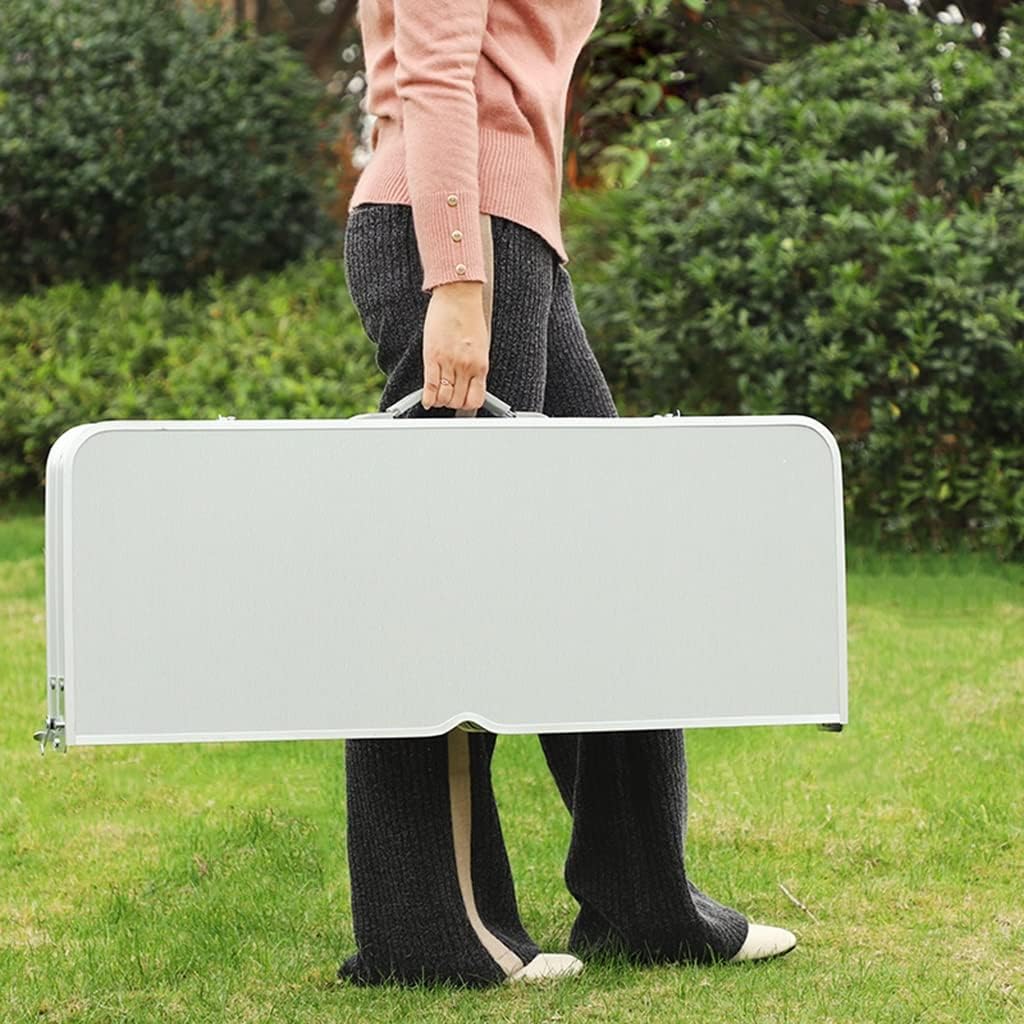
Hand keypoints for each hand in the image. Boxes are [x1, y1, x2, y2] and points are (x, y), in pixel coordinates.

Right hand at [421, 280, 488, 410]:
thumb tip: (470, 384)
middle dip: (452, 403)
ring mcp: (449, 363)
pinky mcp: (432, 357)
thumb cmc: (469, 317)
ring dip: (440, 401)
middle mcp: (466, 367)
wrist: (458, 296)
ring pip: (443, 397)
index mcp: (480, 365)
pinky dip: (428, 398)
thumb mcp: (481, 346)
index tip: (462, 402)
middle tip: (447, 398)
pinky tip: (427, 399)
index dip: (467, 405)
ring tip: (437, 395)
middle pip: (457, 401)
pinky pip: (430, 386)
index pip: (476, 400)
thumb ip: (476, 366)